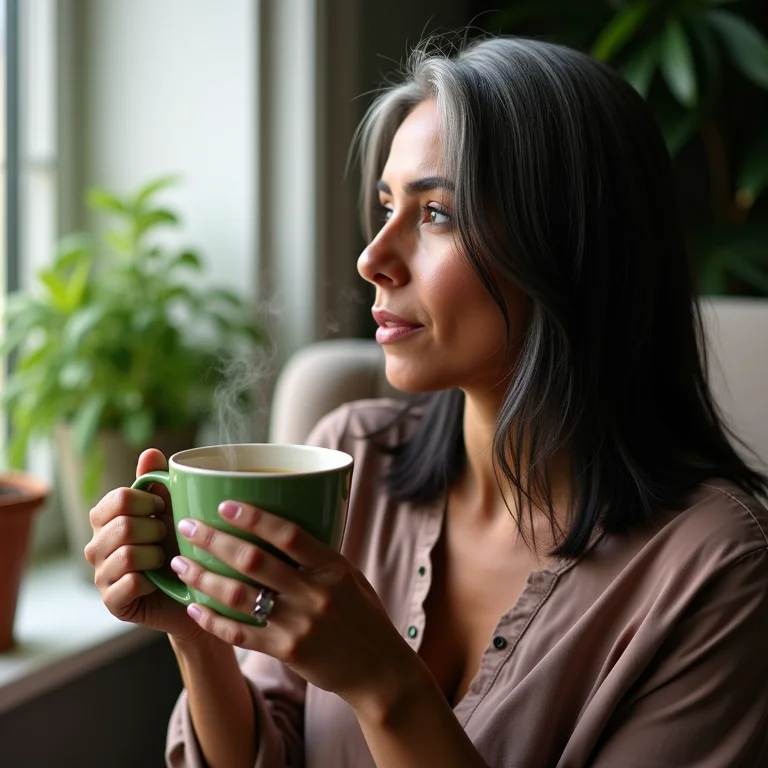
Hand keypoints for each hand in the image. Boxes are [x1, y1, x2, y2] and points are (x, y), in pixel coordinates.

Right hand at [84, 449, 206, 643]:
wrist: (195, 590)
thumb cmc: (180, 544)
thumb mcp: (173, 508)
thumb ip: (158, 481)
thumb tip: (150, 451)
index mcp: (105, 517)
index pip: (119, 498)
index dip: (148, 501)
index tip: (162, 508)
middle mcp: (95, 545)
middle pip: (123, 525)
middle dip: (156, 530)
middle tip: (166, 538)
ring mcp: (100, 575)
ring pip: (127, 554)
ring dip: (156, 555)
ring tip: (165, 559)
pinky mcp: (112, 602)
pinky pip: (130, 583)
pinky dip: (152, 580)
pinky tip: (160, 580)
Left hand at [169, 500, 422, 712]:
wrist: (377, 670)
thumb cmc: (363, 614)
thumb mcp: (350, 575)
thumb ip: (318, 555)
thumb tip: (276, 527)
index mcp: (333, 567)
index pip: (289, 535)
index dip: (254, 518)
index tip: (224, 504)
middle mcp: (315, 594)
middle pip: (254, 562)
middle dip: (214, 541)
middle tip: (187, 527)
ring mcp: (299, 625)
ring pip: (239, 597)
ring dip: (204, 577)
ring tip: (180, 563)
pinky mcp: (286, 652)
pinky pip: (240, 634)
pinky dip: (212, 619)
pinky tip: (193, 606)